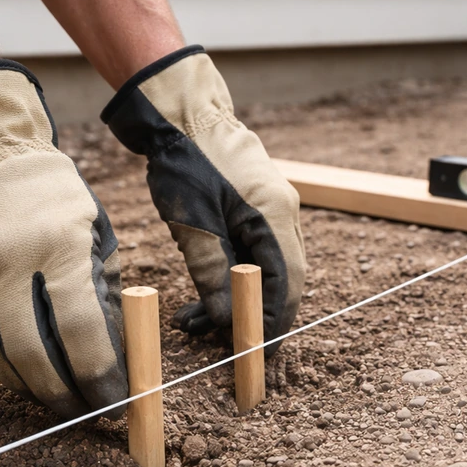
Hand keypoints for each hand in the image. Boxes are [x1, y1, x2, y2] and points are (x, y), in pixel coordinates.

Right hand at [0, 60, 127, 418]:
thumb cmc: (59, 204)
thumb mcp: (98, 236)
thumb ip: (107, 294)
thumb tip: (119, 358)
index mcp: (60, 246)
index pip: (80, 328)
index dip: (99, 373)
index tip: (115, 401)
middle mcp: (8, 261)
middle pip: (33, 351)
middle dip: (64, 393)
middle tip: (86, 412)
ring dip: (30, 387)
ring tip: (58, 399)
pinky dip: (0, 367)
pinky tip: (25, 376)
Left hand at [103, 46, 304, 353]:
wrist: (179, 111)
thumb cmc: (186, 159)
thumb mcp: (193, 223)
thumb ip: (211, 274)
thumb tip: (226, 320)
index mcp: (276, 217)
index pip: (287, 286)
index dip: (273, 324)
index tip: (256, 355)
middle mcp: (283, 215)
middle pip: (281, 282)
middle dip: (252, 317)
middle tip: (222, 347)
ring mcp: (271, 210)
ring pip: (262, 270)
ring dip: (233, 299)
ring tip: (193, 322)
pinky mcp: (252, 208)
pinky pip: (250, 253)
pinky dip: (228, 277)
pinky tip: (201, 293)